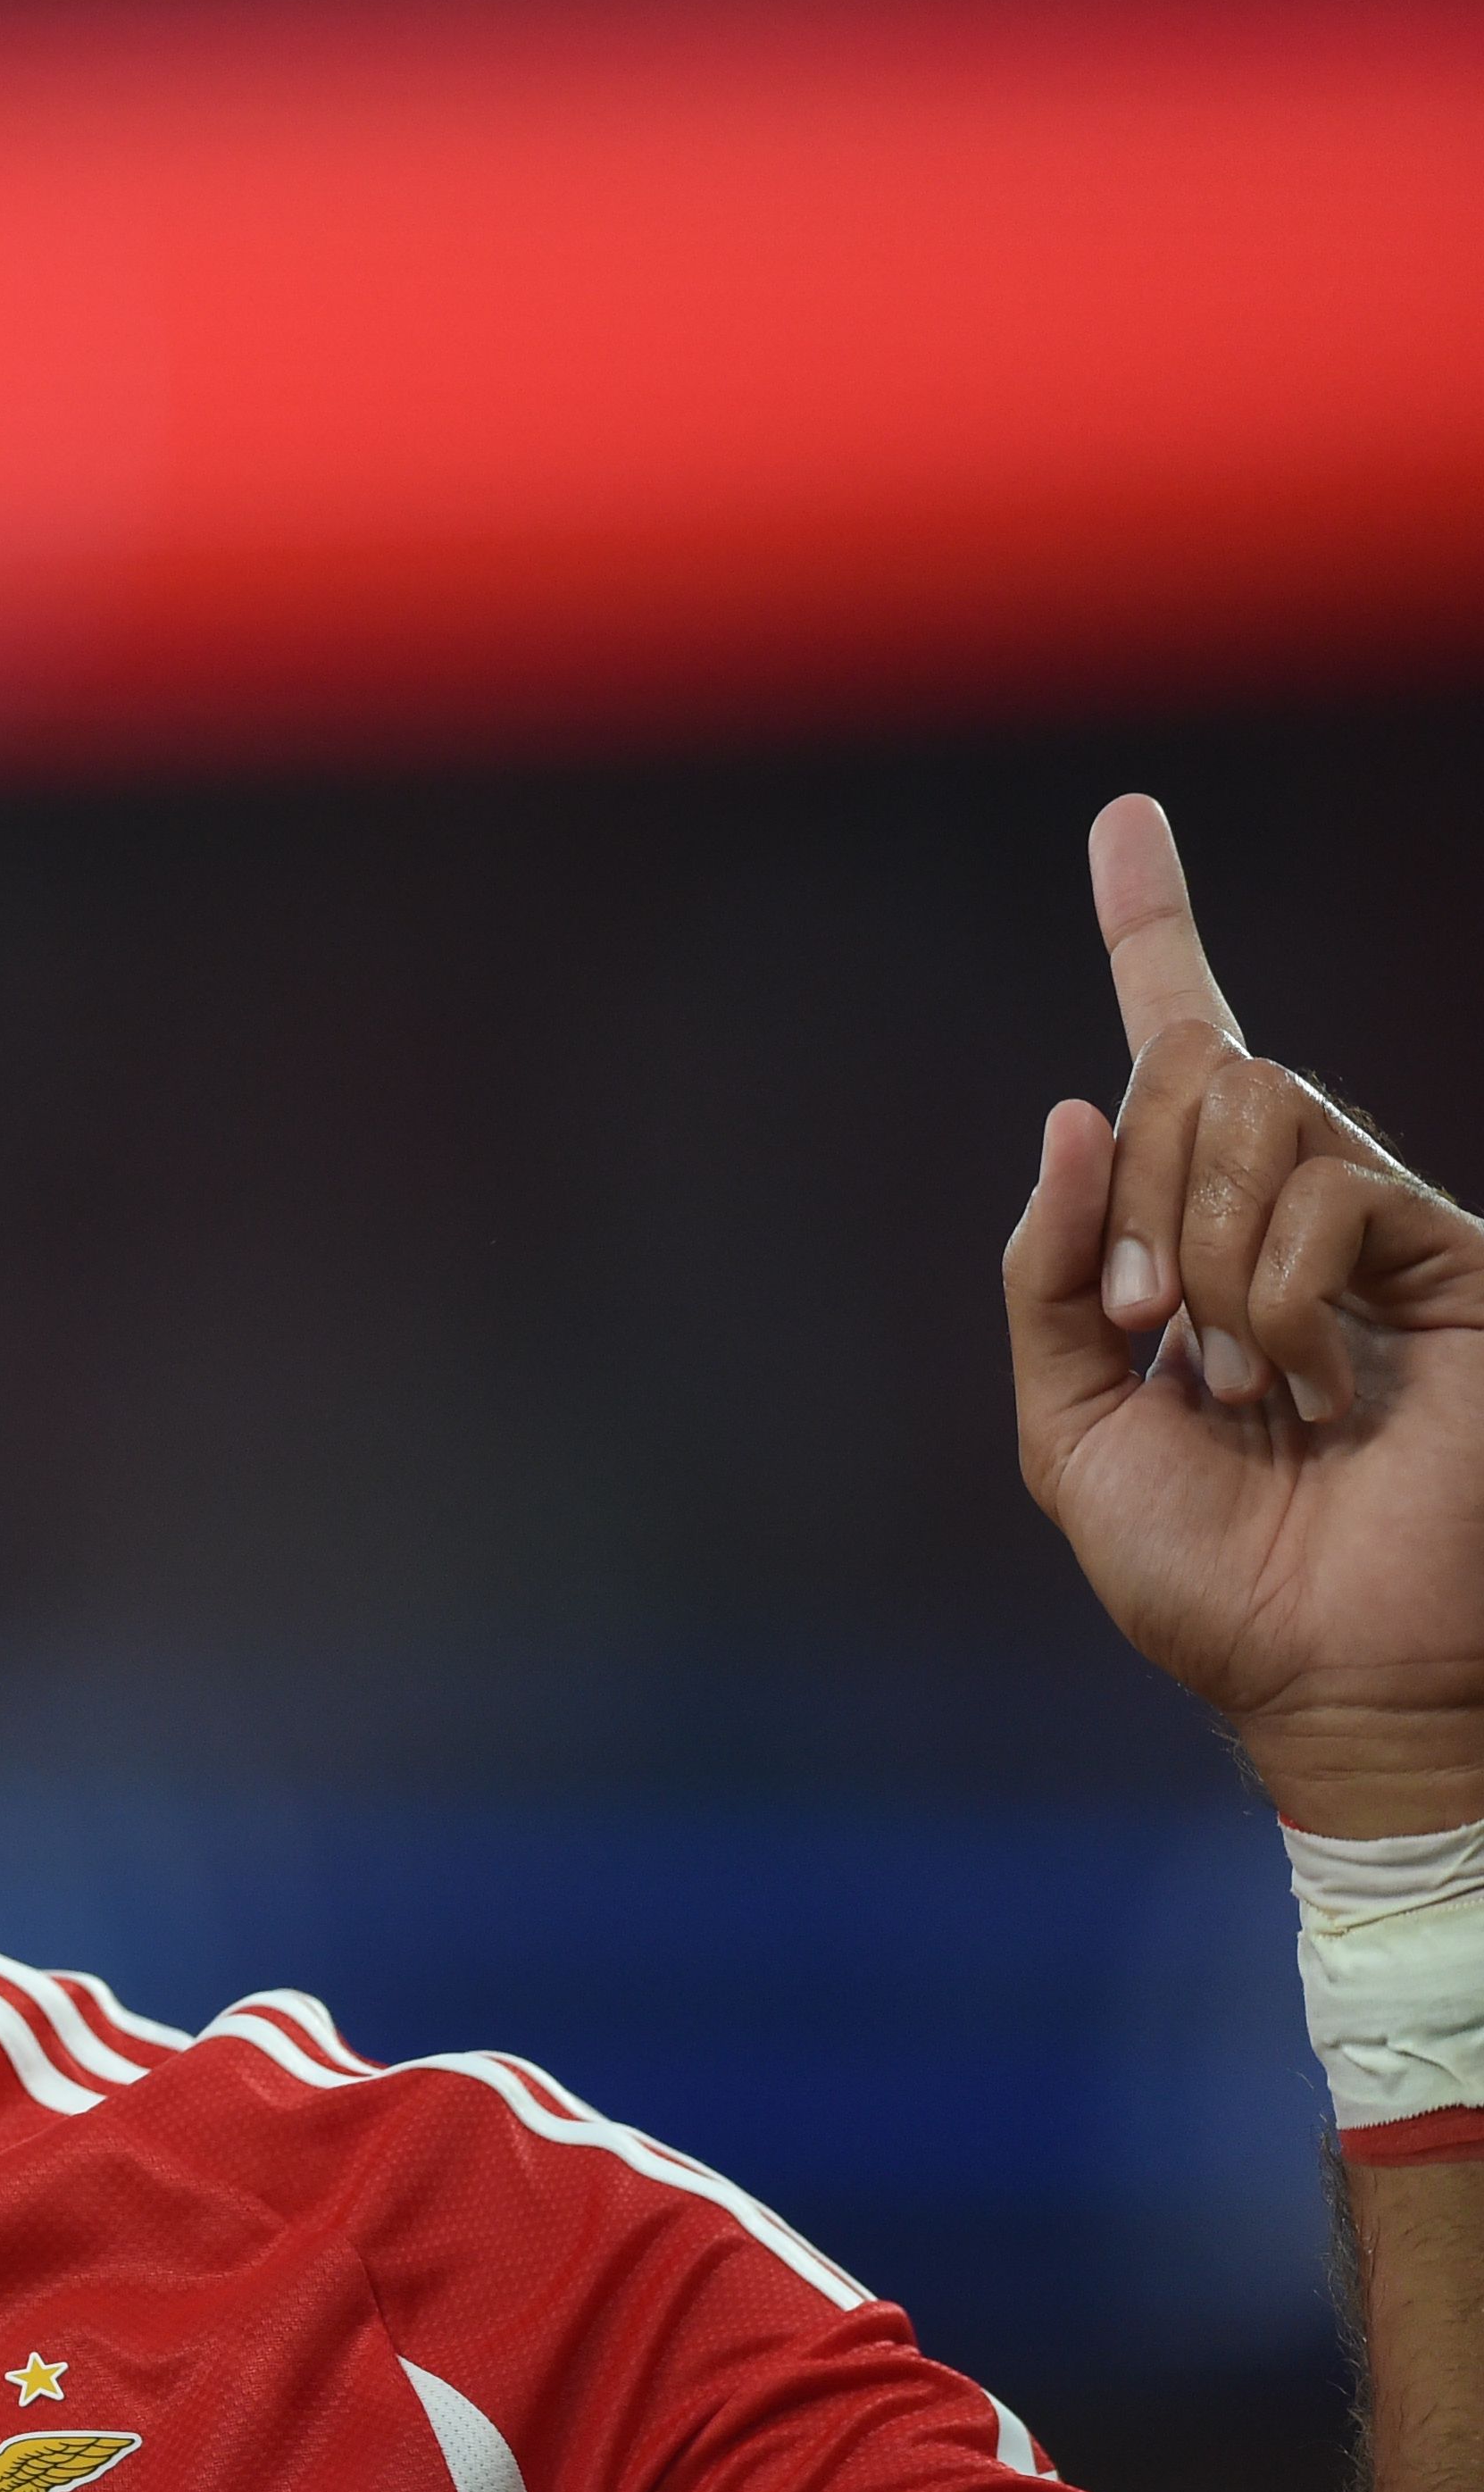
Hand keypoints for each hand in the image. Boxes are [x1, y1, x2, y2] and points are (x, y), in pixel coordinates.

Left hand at [1005, 797, 1483, 1837]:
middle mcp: (1288, 1210)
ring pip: (1255, 1107)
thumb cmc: (1209, 1573)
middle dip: (1133, 1197)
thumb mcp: (1068, 1424)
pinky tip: (1307, 1386)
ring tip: (1235, 1379)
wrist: (1329, 1673)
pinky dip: (1276, 1293)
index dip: (1153, 930)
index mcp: (1192, 1239)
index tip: (1127, 817)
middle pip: (1189, 1073)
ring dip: (1201, 1250)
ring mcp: (1377, 1226)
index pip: (1176, 1055)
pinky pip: (1325, 1191)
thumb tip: (1079, 1104)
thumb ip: (1048, 1271)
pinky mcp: (1451, 1256)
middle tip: (1147, 1332)